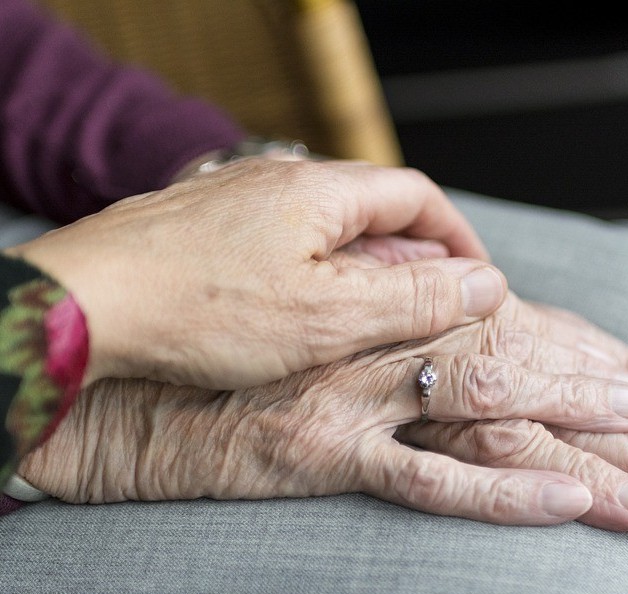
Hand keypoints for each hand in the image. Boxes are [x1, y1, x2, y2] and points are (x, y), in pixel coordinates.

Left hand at [5, 159, 502, 388]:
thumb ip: (412, 297)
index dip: (457, 237)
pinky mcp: (207, 229)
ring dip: (363, 269)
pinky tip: (302, 314)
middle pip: (374, 211)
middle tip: (429, 310)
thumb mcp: (328, 315)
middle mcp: (281, 182)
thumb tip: (485, 285)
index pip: (417, 196)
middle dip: (413, 258)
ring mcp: (240, 201)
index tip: (477, 279)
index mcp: (320, 191)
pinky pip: (282, 244)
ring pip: (327, 230)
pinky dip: (313, 275)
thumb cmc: (199, 308)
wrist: (84, 306)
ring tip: (371, 320)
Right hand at [19, 249, 627, 530]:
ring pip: (492, 412)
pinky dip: (502, 490)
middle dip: (607, 393)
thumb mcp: (317, 323)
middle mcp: (383, 342)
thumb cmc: (234, 348)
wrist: (143, 381)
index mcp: (387, 310)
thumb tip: (451, 311)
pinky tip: (568, 503)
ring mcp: (359, 397)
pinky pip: (427, 476)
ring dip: (582, 439)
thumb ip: (384, 317)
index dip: (584, 348)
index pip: (511, 325)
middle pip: (520, 365)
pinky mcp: (325, 451)